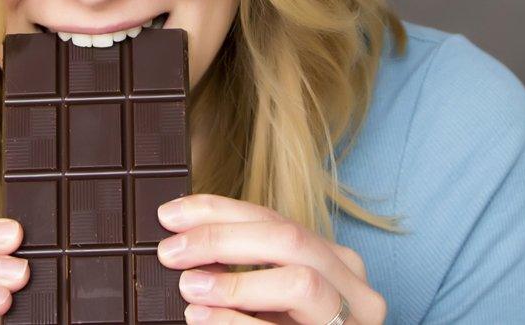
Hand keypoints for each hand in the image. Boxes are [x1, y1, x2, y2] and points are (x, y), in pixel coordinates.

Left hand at [156, 194, 386, 323]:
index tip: (171, 215)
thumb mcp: (269, 297)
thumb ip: (244, 267)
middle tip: (171, 252)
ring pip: (300, 282)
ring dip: (235, 283)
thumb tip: (185, 241)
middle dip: (221, 239)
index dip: (218, 211)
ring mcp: (352, 322)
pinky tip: (202, 317)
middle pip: (288, 238)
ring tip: (189, 288)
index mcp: (333, 261)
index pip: (273, 218)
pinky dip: (236, 322)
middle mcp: (353, 286)